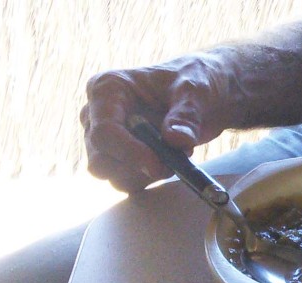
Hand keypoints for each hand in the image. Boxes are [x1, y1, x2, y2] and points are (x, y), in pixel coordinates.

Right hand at [80, 56, 230, 192]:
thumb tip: (176, 140)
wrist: (203, 97)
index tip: (159, 165)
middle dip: (136, 169)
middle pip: (100, 159)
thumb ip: (186, 115)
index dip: (130, 153)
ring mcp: (106, 138)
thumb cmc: (193, 84)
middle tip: (170, 163)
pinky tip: (168, 162)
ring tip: (173, 156)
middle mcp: (97, 114)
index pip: (104, 132)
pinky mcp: (119, 156)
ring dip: (144, 175)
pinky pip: (126, 180)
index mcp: (107, 89)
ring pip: (111, 175)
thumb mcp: (195, 92)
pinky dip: (149, 179)